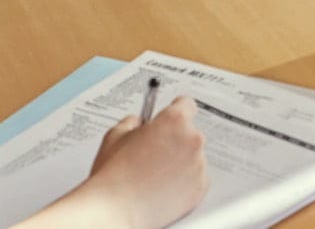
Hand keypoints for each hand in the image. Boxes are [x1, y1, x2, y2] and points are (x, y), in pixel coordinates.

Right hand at [75, 97, 208, 228]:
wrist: (115, 210)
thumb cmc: (114, 174)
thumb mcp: (116, 134)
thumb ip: (133, 121)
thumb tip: (140, 122)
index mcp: (174, 120)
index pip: (186, 104)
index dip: (174, 111)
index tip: (169, 119)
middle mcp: (192, 140)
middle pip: (189, 133)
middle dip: (174, 140)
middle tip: (152, 153)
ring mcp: (199, 165)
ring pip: (192, 157)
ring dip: (179, 161)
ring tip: (154, 173)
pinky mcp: (200, 188)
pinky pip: (195, 178)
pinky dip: (183, 182)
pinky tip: (162, 186)